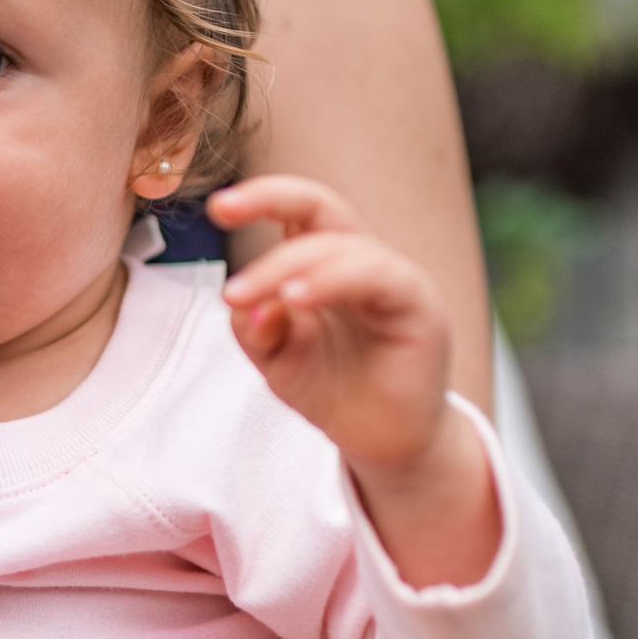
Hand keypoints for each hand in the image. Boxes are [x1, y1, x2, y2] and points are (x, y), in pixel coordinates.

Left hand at [209, 176, 454, 477]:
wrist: (381, 441)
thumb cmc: (331, 389)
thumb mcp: (275, 359)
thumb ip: (253, 328)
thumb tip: (245, 304)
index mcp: (326, 262)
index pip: (296, 210)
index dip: (260, 197)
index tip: (217, 206)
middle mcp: (362, 261)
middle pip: (321, 206)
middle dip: (269, 199)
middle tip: (222, 212)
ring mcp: (395, 281)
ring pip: (343, 246)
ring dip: (288, 265)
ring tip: (246, 294)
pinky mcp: (421, 308)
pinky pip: (380, 277)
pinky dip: (334, 281)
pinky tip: (297, 299)